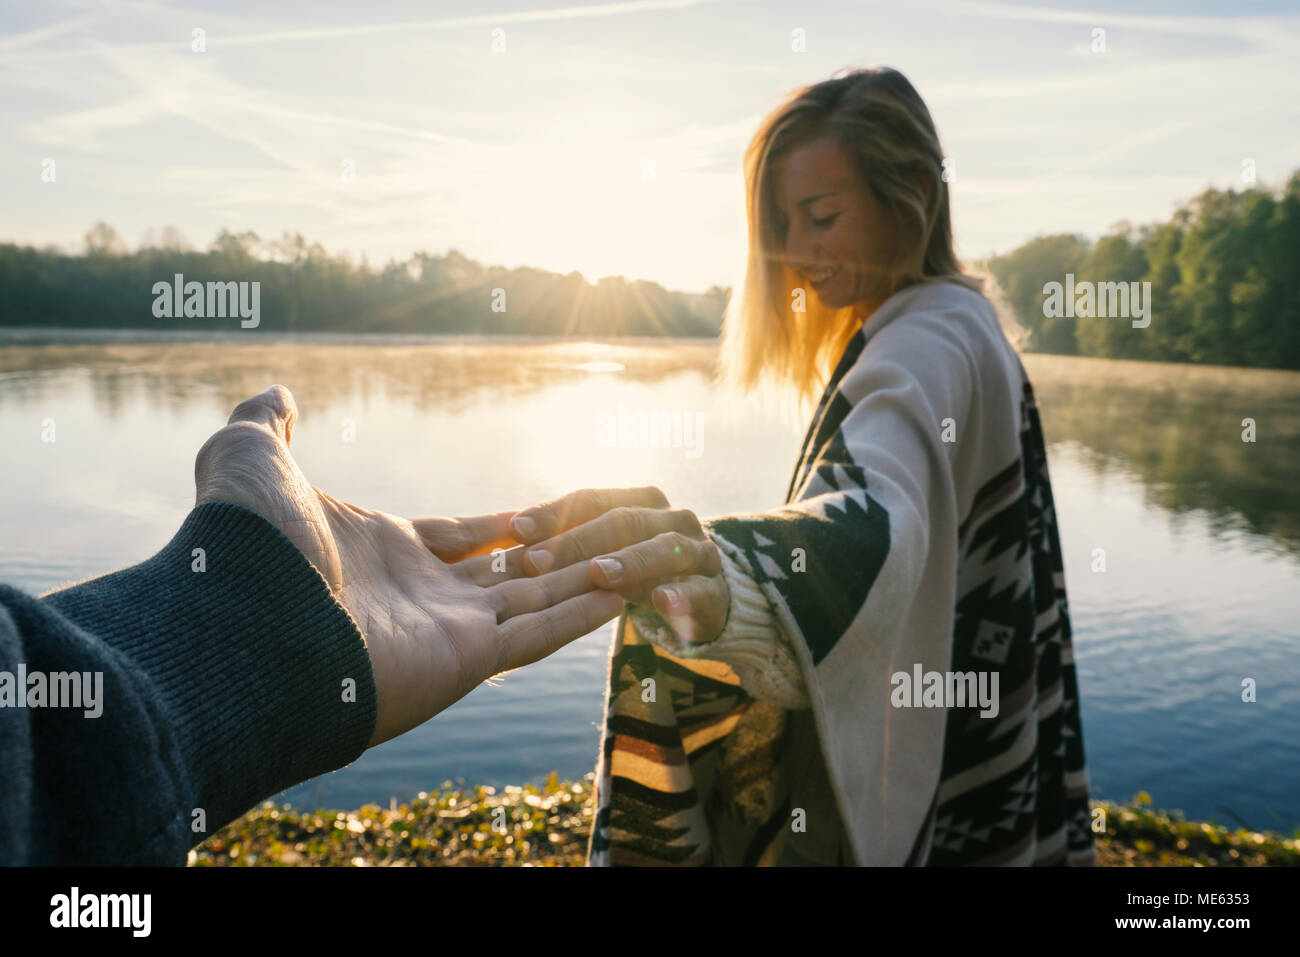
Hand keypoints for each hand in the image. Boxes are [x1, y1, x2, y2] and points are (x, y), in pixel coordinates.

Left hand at [194, 386, 624, 747]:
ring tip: (642, 557)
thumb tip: (277, 394)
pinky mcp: (467, 661)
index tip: (541, 511)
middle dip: (558, 552)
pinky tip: (625, 590)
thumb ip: (269, 426)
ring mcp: (447, 630)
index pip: (462, 536)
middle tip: (612, 531)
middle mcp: (422, 595)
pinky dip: (583, 614)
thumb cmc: (245, 542)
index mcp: (384, 551)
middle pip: (509, 571)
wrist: (242, 617)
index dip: (502, 524)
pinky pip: (540, 633)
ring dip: (585, 580)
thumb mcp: (250, 458)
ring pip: (537, 600)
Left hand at [509, 488, 729, 645]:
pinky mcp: (715, 592)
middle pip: (624, 521)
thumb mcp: (606, 551)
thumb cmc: (637, 569)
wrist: (702, 598)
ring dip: (630, 561)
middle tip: (537, 561)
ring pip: (664, 550)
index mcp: (642, 501)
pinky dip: (682, 596)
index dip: (555, 511)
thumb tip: (506, 530)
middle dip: (579, 541)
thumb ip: (568, 537)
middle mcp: (673, 519)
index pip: (594, 499)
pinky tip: (661, 602)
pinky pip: (700, 592)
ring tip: (599, 573)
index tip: (517, 528)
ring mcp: (698, 553)